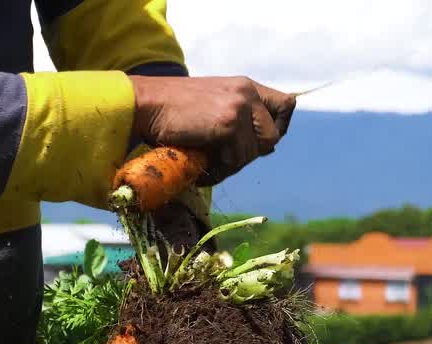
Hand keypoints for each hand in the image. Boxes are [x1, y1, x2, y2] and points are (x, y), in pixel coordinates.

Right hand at [129, 75, 295, 184]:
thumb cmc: (169, 111)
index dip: (276, 128)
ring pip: (254, 152)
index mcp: (244, 86)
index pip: (285, 106)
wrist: (145, 104)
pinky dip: (219, 169)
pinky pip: (236, 159)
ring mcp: (240, 107)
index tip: (256, 142)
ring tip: (207, 162)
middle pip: (272, 136)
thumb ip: (238, 118)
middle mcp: (247, 93)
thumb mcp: (211, 106)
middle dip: (249, 153)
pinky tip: (200, 164)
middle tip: (222, 158)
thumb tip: (265, 149)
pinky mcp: (228, 124)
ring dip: (231, 164)